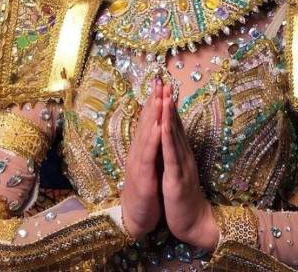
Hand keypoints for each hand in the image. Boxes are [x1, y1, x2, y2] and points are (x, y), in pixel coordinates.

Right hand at [120, 77, 163, 238]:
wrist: (136, 217)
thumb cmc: (146, 191)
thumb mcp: (150, 165)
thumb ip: (153, 146)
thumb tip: (159, 128)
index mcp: (143, 148)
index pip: (149, 120)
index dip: (155, 101)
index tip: (161, 83)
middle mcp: (139, 151)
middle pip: (146, 121)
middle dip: (154, 100)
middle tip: (159, 80)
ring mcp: (139, 162)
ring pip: (146, 133)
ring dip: (153, 114)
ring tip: (159, 96)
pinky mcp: (142, 175)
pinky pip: (148, 154)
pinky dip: (153, 139)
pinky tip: (158, 126)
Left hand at [160, 82, 218, 250]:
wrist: (194, 222)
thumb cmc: (183, 198)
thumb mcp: (178, 171)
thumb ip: (175, 153)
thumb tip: (170, 136)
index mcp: (181, 153)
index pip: (173, 125)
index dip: (167, 105)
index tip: (161, 86)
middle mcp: (183, 154)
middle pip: (174, 124)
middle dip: (167, 102)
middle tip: (163, 80)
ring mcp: (182, 165)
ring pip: (173, 135)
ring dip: (168, 114)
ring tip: (164, 95)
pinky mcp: (177, 177)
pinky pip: (171, 155)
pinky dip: (167, 139)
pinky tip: (163, 125)